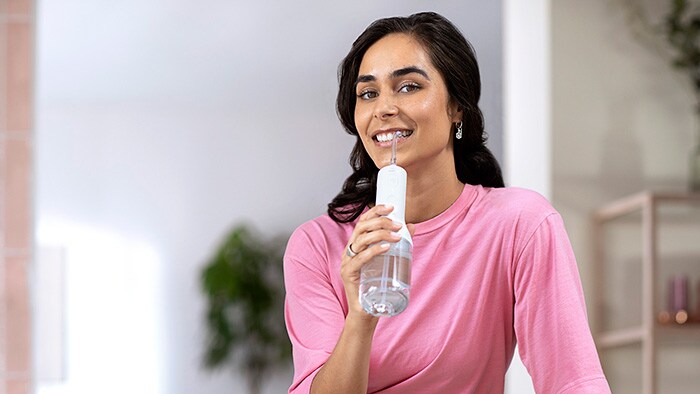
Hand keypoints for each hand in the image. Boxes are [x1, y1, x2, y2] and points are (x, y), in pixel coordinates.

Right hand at [341, 205, 414, 320]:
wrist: (366, 311)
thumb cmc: (376, 286)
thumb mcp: (389, 260)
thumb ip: (398, 243)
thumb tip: (411, 226)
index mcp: (357, 245)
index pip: (363, 222)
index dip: (375, 211)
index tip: (391, 207)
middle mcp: (349, 250)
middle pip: (361, 228)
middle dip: (381, 222)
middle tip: (398, 225)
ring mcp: (347, 262)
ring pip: (361, 240)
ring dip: (380, 234)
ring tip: (397, 236)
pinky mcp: (348, 274)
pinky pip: (360, 259)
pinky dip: (373, 251)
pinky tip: (386, 248)